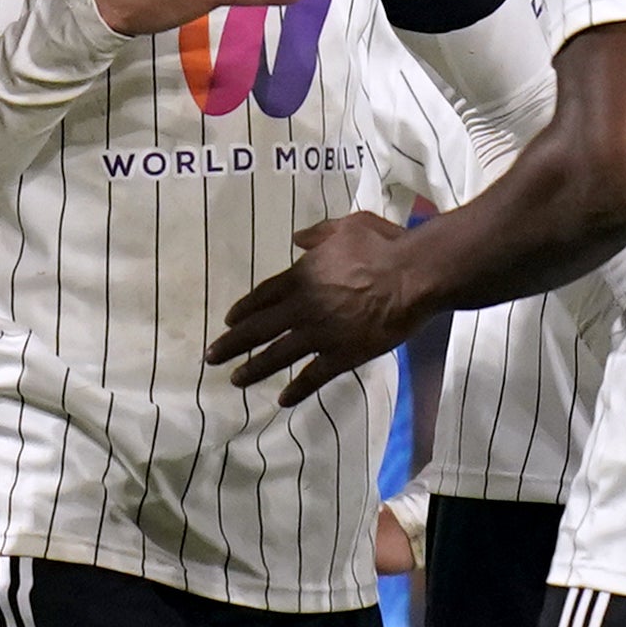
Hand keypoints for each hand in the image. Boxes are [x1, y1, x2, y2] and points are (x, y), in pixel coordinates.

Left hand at [211, 209, 427, 402]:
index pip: (262, 296)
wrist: (414, 275)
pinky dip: (297, 390)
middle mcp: (303, 307)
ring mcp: (320, 334)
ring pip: (277, 355)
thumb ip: (319, 234)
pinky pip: (314, 376)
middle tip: (211, 357)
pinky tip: (282, 400)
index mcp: (301, 276)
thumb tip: (298, 238)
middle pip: (258, 329)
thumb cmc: (383, 245)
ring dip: (254, 369)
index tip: (228, 321)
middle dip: (231, 344)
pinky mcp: (342, 355)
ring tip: (236, 380)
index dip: (243, 310)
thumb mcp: (347, 226)